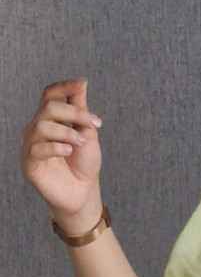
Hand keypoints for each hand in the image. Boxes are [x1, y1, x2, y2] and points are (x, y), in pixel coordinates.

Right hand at [21, 79, 103, 233]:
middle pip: (48, 109)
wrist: (83, 193)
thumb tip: (81, 83)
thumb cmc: (84, 165)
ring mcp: (31, 147)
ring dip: (66, 131)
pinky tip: (68, 151)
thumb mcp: (87, 134)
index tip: (81, 83)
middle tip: (93, 124)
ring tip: (81, 141)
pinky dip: (55, 147)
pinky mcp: (29, 164)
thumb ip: (81, 111)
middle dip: (73, 113)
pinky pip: (37, 149)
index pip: (49, 96)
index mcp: (50, 121)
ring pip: (41, 127)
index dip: (63, 88)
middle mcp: (36, 130)